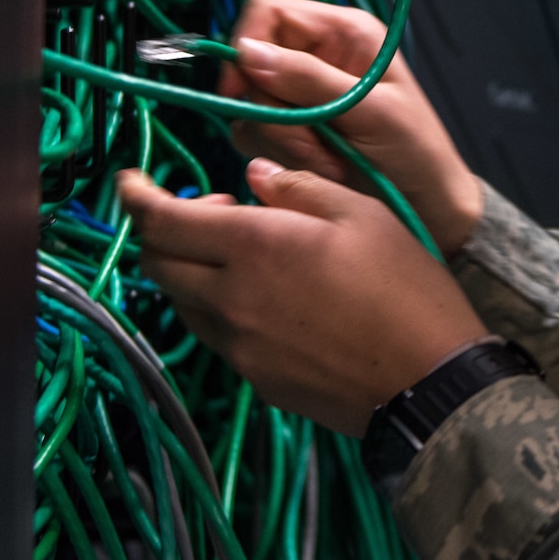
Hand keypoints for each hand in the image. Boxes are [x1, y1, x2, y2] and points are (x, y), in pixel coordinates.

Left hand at [119, 163, 486, 436]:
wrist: (428, 383)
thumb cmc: (406, 290)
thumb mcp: (363, 213)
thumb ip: (299, 188)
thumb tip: (253, 176)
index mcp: (254, 247)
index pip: (161, 221)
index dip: (135, 197)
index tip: (130, 181)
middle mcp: (231, 299)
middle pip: (157, 263)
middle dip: (164, 230)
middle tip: (211, 210)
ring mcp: (239, 345)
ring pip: (182, 300)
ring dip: (192, 269)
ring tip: (247, 254)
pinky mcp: (256, 378)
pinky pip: (217, 334)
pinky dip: (221, 305)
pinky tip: (269, 297)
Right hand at [220, 0, 484, 256]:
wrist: (428, 209)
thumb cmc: (415, 152)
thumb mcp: (369, 110)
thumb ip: (309, 79)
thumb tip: (246, 52)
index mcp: (342, 32)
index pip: (266, 13)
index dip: (244, 47)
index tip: (239, 92)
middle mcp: (316, 55)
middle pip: (251, 65)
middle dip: (274, 110)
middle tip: (313, 143)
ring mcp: (300, 94)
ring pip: (250, 105)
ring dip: (282, 139)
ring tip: (328, 161)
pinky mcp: (290, 130)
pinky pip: (256, 136)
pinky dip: (282, 157)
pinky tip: (321, 169)